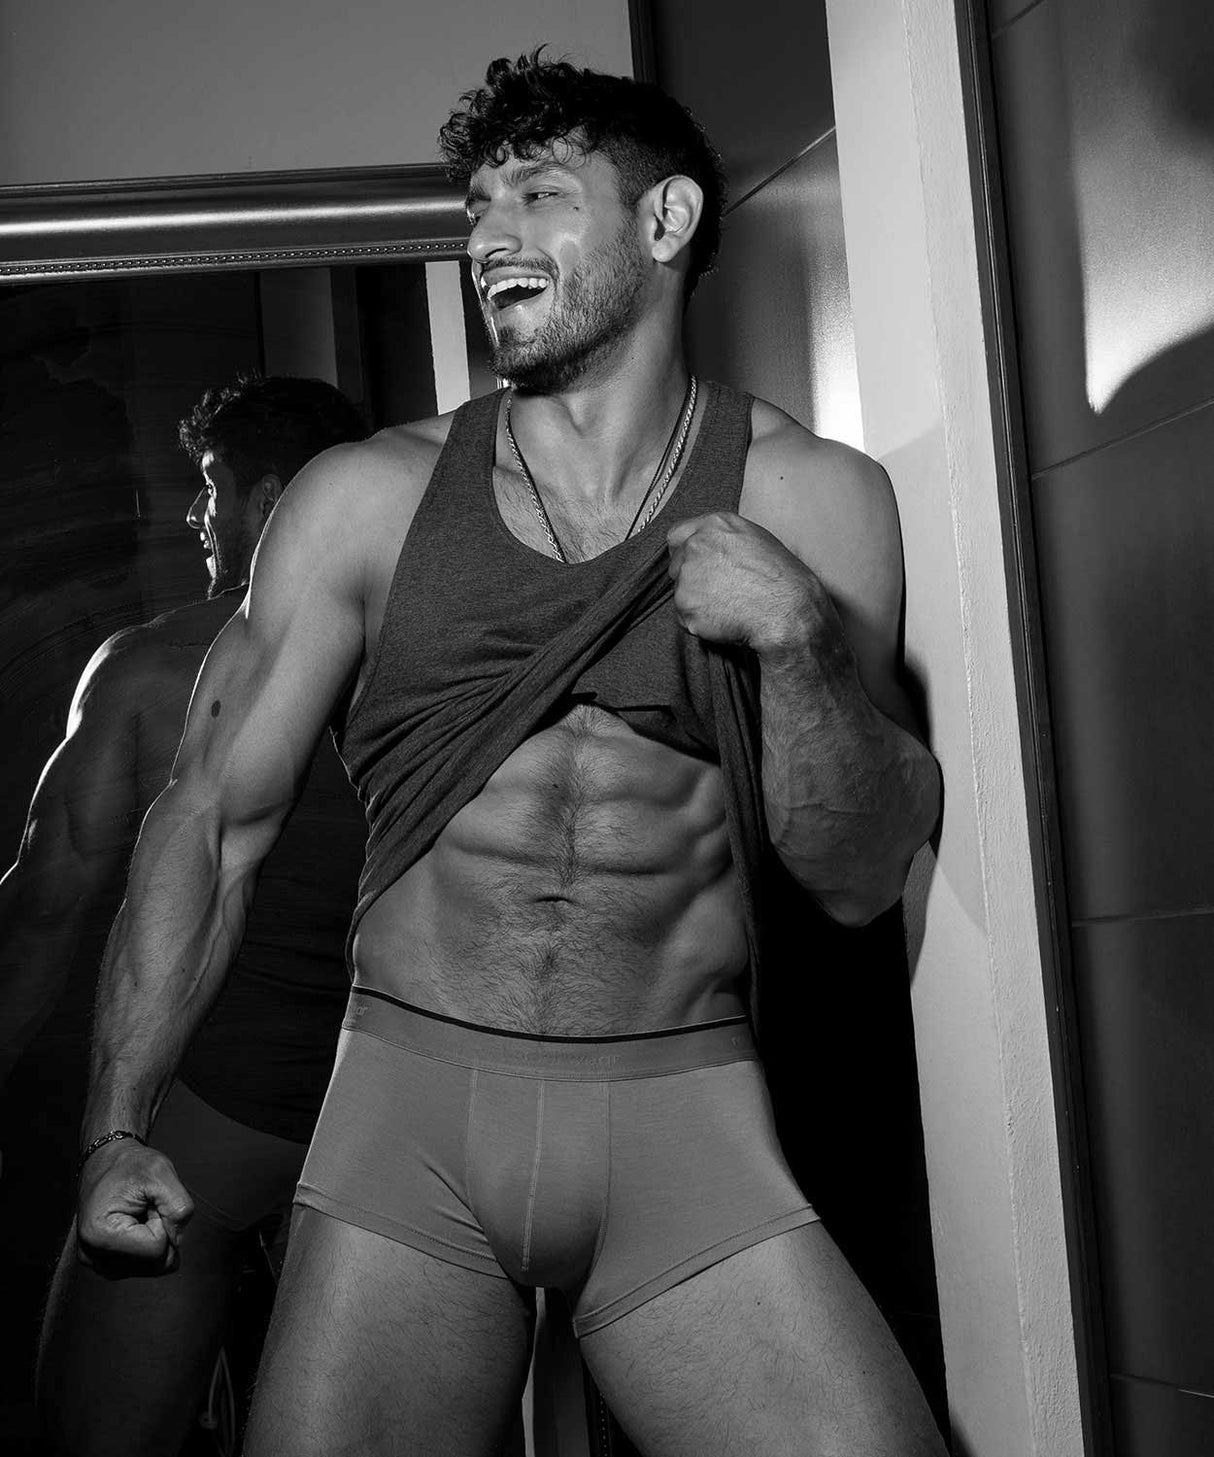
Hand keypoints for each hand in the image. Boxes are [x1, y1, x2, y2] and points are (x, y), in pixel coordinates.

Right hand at [77, 1139, 192, 1274]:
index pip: (157, 1249)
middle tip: (146, 1208)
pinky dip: (147, 1246)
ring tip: (139, 1215)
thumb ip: (179, 1207)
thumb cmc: (130, 1165)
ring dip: (154, 1240)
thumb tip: (178, 1241)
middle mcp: (92, 1255)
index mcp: (101, 1235)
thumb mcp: (161, 1173)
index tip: (149, 1202)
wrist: (106, 1161)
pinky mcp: (103, 1264)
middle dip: (161, 1234)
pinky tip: (135, 1225)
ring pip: (151, 1267)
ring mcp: (96, 1263)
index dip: (163, 1222)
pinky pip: (142, 1266)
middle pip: (154, 1264)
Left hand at [666, 512, 827, 655]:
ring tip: (727, 606)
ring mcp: (688, 575)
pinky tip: (723, 619)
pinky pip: (684, 617)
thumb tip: (711, 547)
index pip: (677, 535)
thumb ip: (724, 539)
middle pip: (676, 565)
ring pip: (680, 592)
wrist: (786, 610)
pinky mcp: (685, 604)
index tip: (694, 565)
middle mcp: (696, 545)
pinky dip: (699, 622)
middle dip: (691, 579)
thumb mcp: (755, 540)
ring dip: (696, 601)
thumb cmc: (780, 578)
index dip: (684, 552)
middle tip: (718, 592)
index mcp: (715, 525)